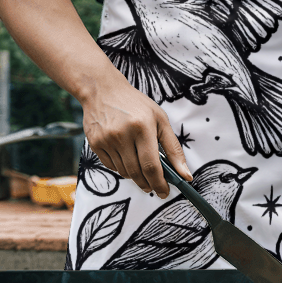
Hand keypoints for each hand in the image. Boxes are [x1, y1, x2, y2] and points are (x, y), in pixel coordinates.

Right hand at [82, 72, 191, 196]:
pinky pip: (111, 167)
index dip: (159, 183)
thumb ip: (174, 148)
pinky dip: (121, 167)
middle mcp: (123, 134)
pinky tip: (125, 155)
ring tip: (140, 165)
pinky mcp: (95, 144)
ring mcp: (107, 140)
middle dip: (148, 184)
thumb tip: (186, 175)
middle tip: (155, 186)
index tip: (165, 192)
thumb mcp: (160, 120)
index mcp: (143, 126)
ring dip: (135, 175)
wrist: (103, 90)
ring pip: (124, 172)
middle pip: (137, 172)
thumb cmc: (136, 105)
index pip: (151, 165)